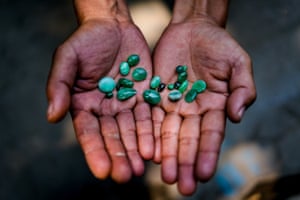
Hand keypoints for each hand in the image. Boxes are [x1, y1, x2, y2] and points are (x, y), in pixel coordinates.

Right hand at [46, 19, 153, 182]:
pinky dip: (152, 133)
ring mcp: (126, 104)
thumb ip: (59, 85)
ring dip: (136, 150)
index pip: (88, 133)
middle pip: (112, 137)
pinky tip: (156, 148)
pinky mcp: (145, 97)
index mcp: (84, 105)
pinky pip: (149, 117)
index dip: (95, 152)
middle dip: (119, 156)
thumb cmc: (86, 41)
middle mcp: (105, 110)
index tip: (102, 172)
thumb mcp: (67, 58)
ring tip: (142, 168)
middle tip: (126, 176)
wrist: (113, 26)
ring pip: (132, 131)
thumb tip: (52, 116)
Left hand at [152, 18, 255, 194]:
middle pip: (189, 140)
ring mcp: (174, 104)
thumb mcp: (238, 63)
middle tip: (182, 186)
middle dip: (185, 163)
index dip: (208, 154)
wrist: (193, 28)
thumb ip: (242, 89)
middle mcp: (194, 110)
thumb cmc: (219, 45)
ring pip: (170, 134)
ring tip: (165, 176)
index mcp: (216, 106)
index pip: (212, 135)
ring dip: (168, 156)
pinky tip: (150, 153)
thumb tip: (236, 117)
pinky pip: (153, 118)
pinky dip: (152, 136)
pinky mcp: (156, 96)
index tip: (204, 174)